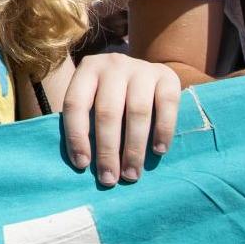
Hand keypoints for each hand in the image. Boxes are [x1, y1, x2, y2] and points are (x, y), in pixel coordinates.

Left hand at [58, 53, 179, 186]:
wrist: (144, 72)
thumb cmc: (111, 96)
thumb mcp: (92, 99)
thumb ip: (85, 121)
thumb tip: (81, 162)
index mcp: (88, 69)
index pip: (76, 103)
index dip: (77, 136)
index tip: (82, 165)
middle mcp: (113, 64)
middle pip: (108, 111)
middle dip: (107, 150)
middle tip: (108, 179)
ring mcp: (142, 68)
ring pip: (137, 111)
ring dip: (134, 148)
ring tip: (131, 174)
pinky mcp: (168, 76)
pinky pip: (166, 105)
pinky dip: (163, 130)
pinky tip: (158, 151)